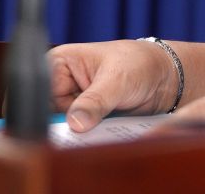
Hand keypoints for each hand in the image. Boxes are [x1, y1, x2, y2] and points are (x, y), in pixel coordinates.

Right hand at [50, 40, 178, 131]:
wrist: (164, 79)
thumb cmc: (139, 65)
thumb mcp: (117, 81)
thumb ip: (95, 101)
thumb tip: (75, 123)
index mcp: (60, 63)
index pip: (40, 90)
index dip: (44, 110)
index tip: (55, 127)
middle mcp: (62, 84)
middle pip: (48, 114)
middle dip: (61, 127)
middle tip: (77, 134)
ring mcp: (74, 104)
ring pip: (64, 128)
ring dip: (76, 136)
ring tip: (93, 134)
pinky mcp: (87, 120)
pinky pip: (80, 136)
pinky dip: (87, 140)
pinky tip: (97, 140)